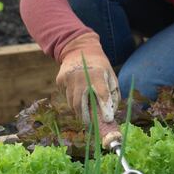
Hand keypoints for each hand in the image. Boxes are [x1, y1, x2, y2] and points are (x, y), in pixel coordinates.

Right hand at [56, 32, 119, 146]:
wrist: (79, 49)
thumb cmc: (99, 66)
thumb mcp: (111, 75)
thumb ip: (113, 94)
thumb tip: (110, 113)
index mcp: (97, 74)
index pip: (102, 94)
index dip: (105, 108)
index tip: (107, 119)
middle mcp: (81, 77)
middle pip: (80, 104)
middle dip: (85, 117)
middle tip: (90, 124)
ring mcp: (68, 78)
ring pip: (72, 103)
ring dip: (79, 110)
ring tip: (85, 112)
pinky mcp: (60, 80)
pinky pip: (67, 96)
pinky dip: (73, 100)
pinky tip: (78, 93)